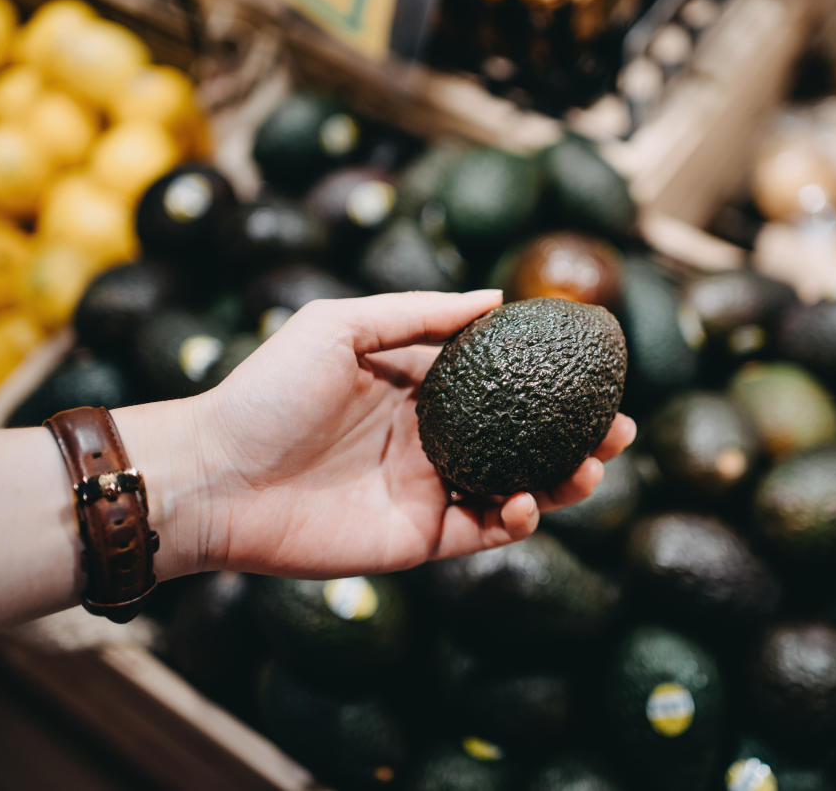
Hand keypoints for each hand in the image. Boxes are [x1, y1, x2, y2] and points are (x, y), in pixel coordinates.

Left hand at [183, 290, 634, 578]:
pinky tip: (526, 502)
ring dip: (563, 483)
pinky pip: (482, 533)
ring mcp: (427, 490)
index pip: (501, 384)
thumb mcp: (340, 327)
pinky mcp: (417, 538)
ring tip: (593, 467)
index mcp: (418, 389)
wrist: (215, 475)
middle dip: (578, 437)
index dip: (551, 381)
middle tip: (620, 429)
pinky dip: (515, 521)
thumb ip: (419, 313)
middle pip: (524, 440)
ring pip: (517, 489)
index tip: (595, 371)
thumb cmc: (267, 392)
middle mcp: (431, 440)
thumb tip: (496, 298)